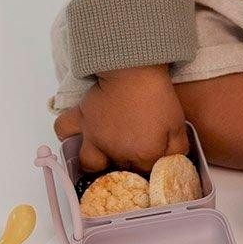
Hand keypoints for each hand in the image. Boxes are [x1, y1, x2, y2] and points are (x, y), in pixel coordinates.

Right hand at [53, 64, 188, 173]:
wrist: (136, 69)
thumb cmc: (158, 96)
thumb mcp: (177, 124)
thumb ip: (177, 149)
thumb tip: (174, 163)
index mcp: (142, 155)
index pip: (146, 173)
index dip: (150, 167)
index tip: (152, 159)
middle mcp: (116, 152)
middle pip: (120, 170)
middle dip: (127, 165)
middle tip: (133, 153)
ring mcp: (95, 138)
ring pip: (90, 164)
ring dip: (97, 164)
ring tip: (104, 156)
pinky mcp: (82, 119)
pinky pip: (65, 132)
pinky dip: (68, 135)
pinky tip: (78, 135)